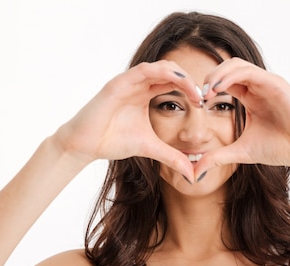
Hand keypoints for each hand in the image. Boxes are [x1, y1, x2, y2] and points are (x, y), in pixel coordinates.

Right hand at [52, 61, 202, 180]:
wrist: (85, 145)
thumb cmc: (112, 141)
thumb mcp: (150, 149)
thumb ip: (172, 157)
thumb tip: (192, 174)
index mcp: (145, 93)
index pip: (174, 83)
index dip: (191, 89)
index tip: (204, 103)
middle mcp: (138, 83)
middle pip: (171, 72)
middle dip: (190, 81)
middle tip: (203, 96)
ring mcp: (128, 81)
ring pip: (160, 67)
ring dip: (180, 76)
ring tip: (195, 90)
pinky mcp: (118, 83)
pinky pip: (144, 70)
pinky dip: (162, 73)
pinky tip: (178, 82)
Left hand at [194, 58, 289, 178]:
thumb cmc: (281, 149)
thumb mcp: (241, 152)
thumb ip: (217, 158)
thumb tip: (195, 171)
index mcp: (251, 97)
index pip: (224, 82)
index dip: (207, 88)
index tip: (195, 103)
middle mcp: (259, 87)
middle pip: (228, 68)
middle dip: (209, 78)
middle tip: (197, 95)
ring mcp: (268, 83)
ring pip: (237, 65)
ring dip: (217, 74)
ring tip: (205, 90)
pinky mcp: (276, 84)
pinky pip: (249, 72)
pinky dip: (231, 76)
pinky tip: (218, 89)